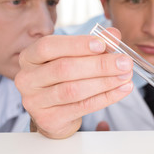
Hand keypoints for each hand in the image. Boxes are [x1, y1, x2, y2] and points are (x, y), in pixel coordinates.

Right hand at [14, 28, 132, 138]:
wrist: (55, 112)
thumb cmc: (64, 78)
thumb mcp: (76, 56)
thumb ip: (95, 44)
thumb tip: (113, 35)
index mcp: (30, 57)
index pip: (49, 46)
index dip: (77, 44)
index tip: (102, 44)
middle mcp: (28, 78)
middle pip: (64, 69)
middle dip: (99, 65)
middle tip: (124, 62)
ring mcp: (35, 101)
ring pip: (73, 90)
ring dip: (105, 82)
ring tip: (125, 75)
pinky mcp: (49, 119)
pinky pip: (82, 107)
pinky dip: (105, 97)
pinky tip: (121, 89)